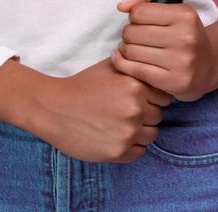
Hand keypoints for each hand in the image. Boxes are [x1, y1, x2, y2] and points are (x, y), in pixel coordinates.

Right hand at [24, 58, 172, 163]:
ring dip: (139, 131)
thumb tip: (153, 64)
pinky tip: (114, 136)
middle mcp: (136, 110)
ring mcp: (128, 133)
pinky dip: (130, 146)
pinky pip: (139, 151)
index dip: (151, 97)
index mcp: (136, 87)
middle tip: (123, 112)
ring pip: (151, 135)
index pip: (164, 97)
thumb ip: (133, 66)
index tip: (135, 98)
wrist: (54, 108)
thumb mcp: (108, 67)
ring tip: (118, 124)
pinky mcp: (119, 152)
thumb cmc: (81, 86)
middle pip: (158, 117)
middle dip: (145, 114)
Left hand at [109, 0, 217, 102]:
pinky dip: (124, 64)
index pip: (138, 12)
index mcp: (185, 15)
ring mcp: (182, 61)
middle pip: (131, 33)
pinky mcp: (175, 81)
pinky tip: (126, 61)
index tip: (142, 23)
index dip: (134, 17)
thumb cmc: (182, 32)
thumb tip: (122, 6)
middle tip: (136, 39)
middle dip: (128, 35)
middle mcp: (186, 38)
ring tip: (133, 49)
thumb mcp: (169, 7)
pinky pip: (135, 70)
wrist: (210, 64)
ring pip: (130, 51)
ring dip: (125, 50)